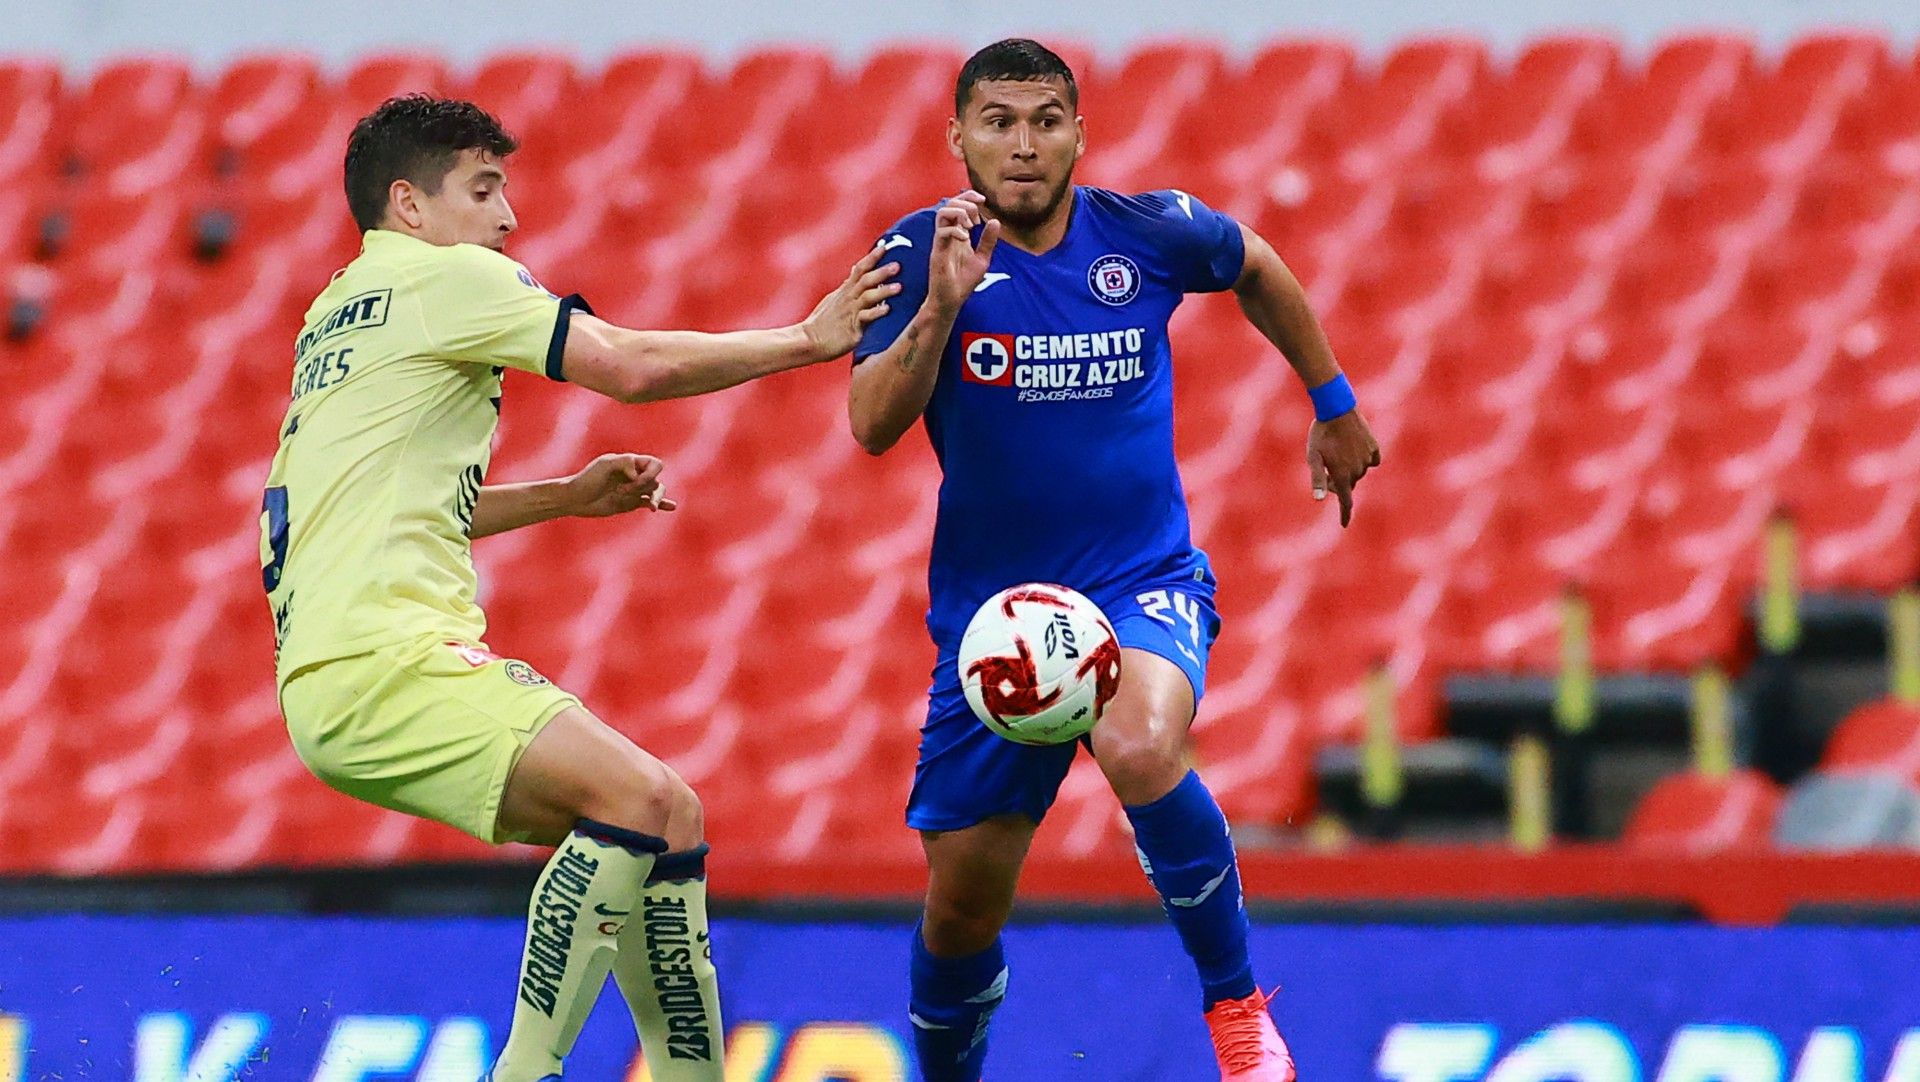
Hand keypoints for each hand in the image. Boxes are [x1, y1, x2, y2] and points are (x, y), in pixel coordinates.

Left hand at [563, 453, 676, 516]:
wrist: (576, 498)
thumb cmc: (587, 478)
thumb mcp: (604, 465)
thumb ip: (624, 462)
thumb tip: (638, 473)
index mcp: (631, 462)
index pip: (654, 464)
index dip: (649, 473)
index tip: (633, 480)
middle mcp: (635, 475)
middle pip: (656, 479)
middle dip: (644, 487)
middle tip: (622, 491)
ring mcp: (634, 490)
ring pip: (656, 491)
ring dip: (654, 498)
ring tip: (650, 506)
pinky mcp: (631, 503)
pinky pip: (651, 503)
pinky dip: (662, 504)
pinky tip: (671, 506)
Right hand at [802, 243, 901, 359]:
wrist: (809, 340)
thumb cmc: (822, 322)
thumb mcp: (834, 298)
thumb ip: (847, 284)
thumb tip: (854, 270)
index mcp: (845, 291)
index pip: (859, 269)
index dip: (871, 257)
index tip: (884, 246)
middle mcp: (849, 298)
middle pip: (865, 280)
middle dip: (882, 272)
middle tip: (898, 265)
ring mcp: (850, 312)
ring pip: (868, 297)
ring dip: (883, 291)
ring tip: (899, 287)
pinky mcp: (852, 328)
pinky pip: (865, 318)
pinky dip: (876, 313)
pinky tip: (887, 309)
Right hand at [928, 190, 1001, 315]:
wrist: (951, 301)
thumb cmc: (963, 282)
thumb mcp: (982, 259)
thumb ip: (988, 241)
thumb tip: (996, 221)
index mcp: (957, 233)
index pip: (958, 204)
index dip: (969, 196)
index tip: (983, 200)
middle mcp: (947, 234)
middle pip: (949, 203)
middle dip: (966, 203)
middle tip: (978, 219)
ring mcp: (941, 242)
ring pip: (942, 213)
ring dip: (960, 213)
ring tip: (972, 226)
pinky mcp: (937, 252)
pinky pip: (941, 232)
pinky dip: (956, 230)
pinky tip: (966, 239)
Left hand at [1307, 410, 1380, 527]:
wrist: (1338, 409)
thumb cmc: (1321, 434)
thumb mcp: (1313, 456)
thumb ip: (1317, 478)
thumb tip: (1318, 499)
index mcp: (1341, 475)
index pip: (1345, 501)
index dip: (1345, 514)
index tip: (1344, 524)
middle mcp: (1357, 470)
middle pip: (1348, 484)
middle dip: (1338, 480)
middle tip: (1326, 466)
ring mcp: (1367, 459)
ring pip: (1359, 472)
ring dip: (1349, 468)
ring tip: (1337, 451)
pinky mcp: (1374, 448)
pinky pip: (1371, 460)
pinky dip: (1363, 459)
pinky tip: (1354, 449)